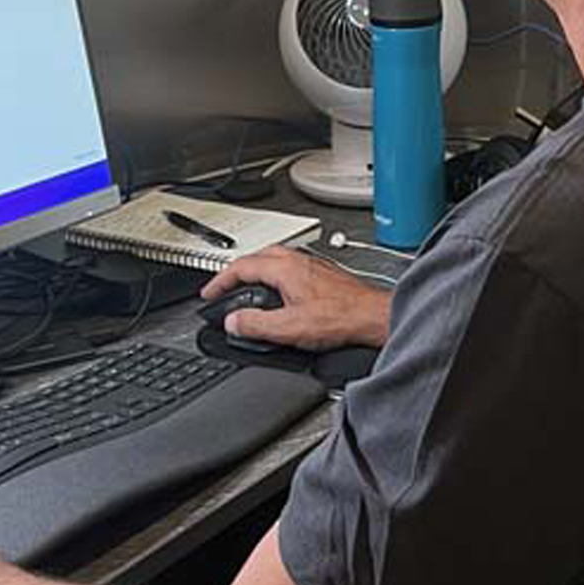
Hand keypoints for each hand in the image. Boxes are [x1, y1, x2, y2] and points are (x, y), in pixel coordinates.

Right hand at [200, 247, 391, 350]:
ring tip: (248, 290)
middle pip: (258, 256)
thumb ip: (256, 325)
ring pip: (276, 260)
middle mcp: (299, 261)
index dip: (219, 280)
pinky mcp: (325, 276)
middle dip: (237, 272)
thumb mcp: (290, 328)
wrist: (374, 318)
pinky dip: (276, 278)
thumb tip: (233, 322)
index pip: (241, 266)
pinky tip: (281, 295)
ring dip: (257, 272)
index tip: (209, 293)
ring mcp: (314, 266)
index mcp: (285, 268)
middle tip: (225, 288)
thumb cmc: (343, 318)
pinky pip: (291, 269)